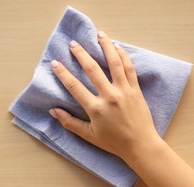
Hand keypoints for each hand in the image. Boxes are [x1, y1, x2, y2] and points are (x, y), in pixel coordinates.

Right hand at [49, 31, 161, 161]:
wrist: (140, 145)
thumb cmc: (113, 142)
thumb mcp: (89, 135)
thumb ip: (70, 123)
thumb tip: (53, 111)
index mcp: (95, 109)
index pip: (74, 86)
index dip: (63, 73)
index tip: (55, 63)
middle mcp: (109, 96)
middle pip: (92, 69)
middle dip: (81, 54)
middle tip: (73, 44)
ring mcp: (124, 91)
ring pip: (114, 63)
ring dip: (106, 46)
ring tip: (99, 35)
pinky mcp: (135, 89)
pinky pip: (129, 68)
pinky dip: (123, 55)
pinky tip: (117, 47)